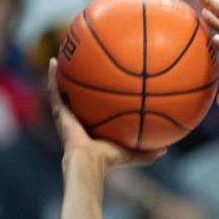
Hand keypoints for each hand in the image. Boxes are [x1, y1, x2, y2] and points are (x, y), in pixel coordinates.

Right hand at [48, 59, 163, 167]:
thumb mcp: (133, 153)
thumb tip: (166, 148)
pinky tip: (53, 61)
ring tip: (62, 57)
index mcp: (91, 129)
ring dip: (60, 75)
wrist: (89, 161)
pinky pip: (54, 91)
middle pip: (76, 98)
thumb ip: (148, 151)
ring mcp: (66, 116)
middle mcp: (76, 121)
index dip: (94, 101)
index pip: (93, 112)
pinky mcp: (59, 113)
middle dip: (78, 84)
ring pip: (61, 91)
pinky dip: (52, 76)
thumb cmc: (109, 159)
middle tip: (81, 66)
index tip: (100, 86)